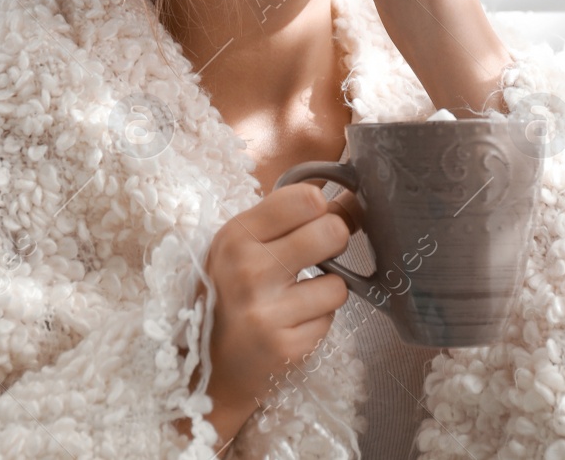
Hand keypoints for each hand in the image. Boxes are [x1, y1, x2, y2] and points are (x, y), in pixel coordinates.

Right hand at [191, 183, 354, 414]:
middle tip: (316, 255)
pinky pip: (329, 319)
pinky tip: (291, 323)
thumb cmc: (231, 290)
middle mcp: (249, 271)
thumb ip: (292, 217)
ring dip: (325, 291)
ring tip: (296, 299)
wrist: (207, 364)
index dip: (320, 208)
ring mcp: (267, 313)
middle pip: (333, 232)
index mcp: (237, 236)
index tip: (312, 220)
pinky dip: (316, 320)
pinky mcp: (286, 348)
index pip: (307, 199)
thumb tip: (356, 202)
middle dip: (333, 243)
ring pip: (338, 285)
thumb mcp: (245, 244)